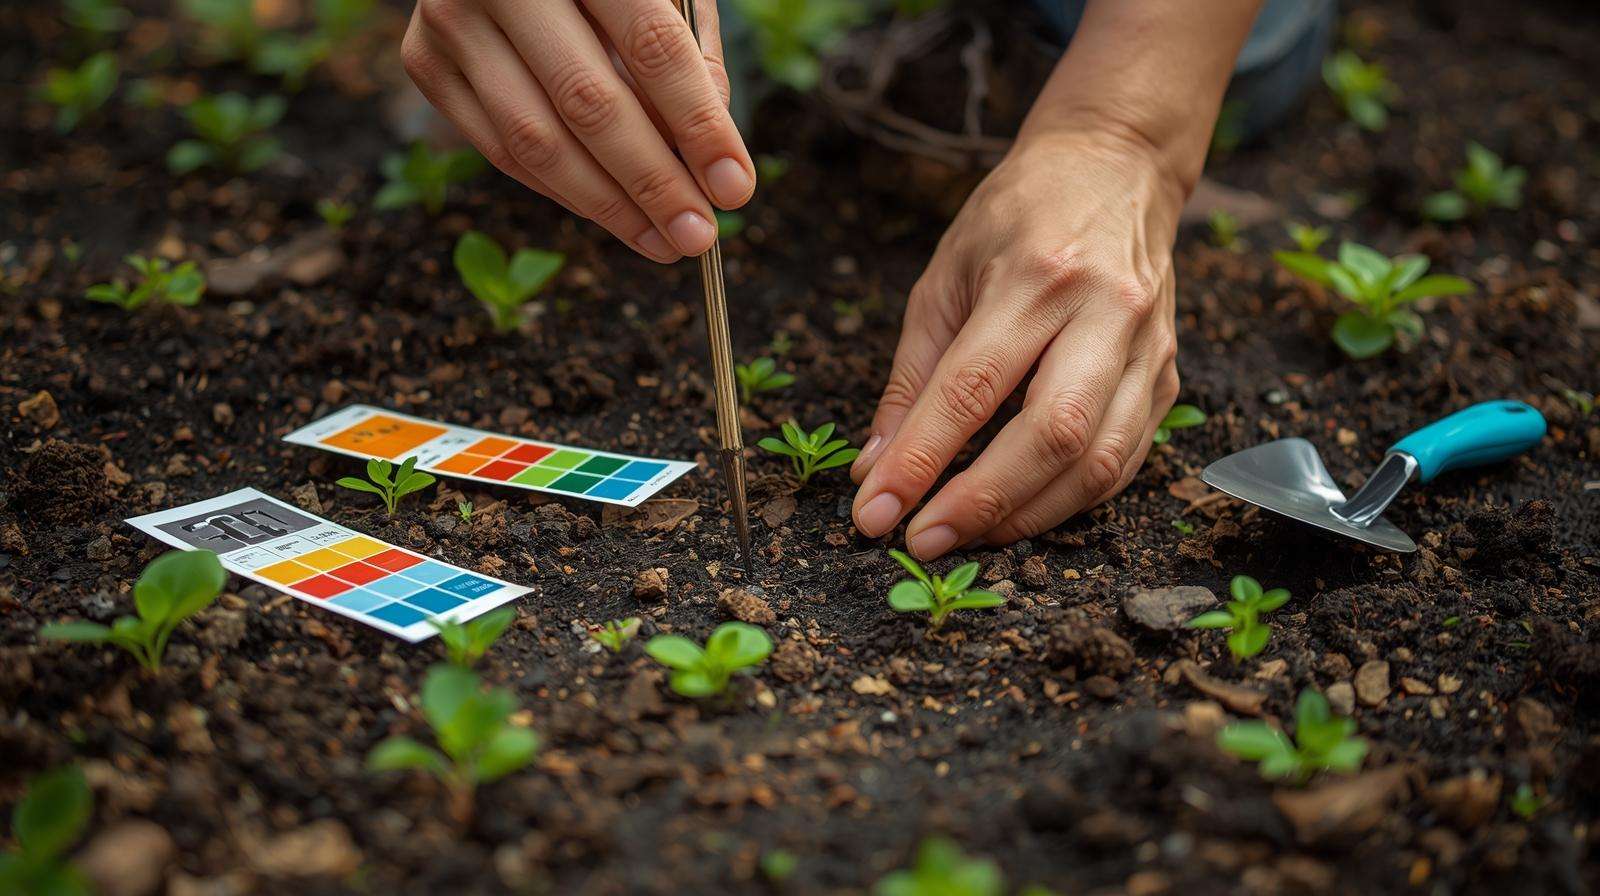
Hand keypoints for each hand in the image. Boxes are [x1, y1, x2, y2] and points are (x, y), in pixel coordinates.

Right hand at [401, 0, 753, 261]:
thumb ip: (689, 55)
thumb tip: (706, 156)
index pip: (652, 46)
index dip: (698, 125)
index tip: (736, 188)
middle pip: (589, 103)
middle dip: (654, 183)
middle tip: (700, 234)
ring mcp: (452, 21)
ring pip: (537, 141)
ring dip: (609, 207)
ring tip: (663, 241)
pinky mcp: (425, 62)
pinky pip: (502, 150)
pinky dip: (562, 191)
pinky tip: (614, 215)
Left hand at [849, 127, 1184, 558]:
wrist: (1116, 169)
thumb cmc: (1017, 218)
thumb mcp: (944, 277)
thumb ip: (912, 379)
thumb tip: (877, 470)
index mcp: (1037, 275)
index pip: (972, 389)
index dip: (921, 461)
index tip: (875, 513)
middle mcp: (1105, 312)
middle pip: (1050, 434)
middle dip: (980, 503)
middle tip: (921, 542)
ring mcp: (1148, 348)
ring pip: (1099, 461)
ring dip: (1027, 516)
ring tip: (966, 538)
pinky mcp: (1169, 377)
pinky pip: (1125, 462)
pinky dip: (1069, 502)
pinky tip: (1021, 513)